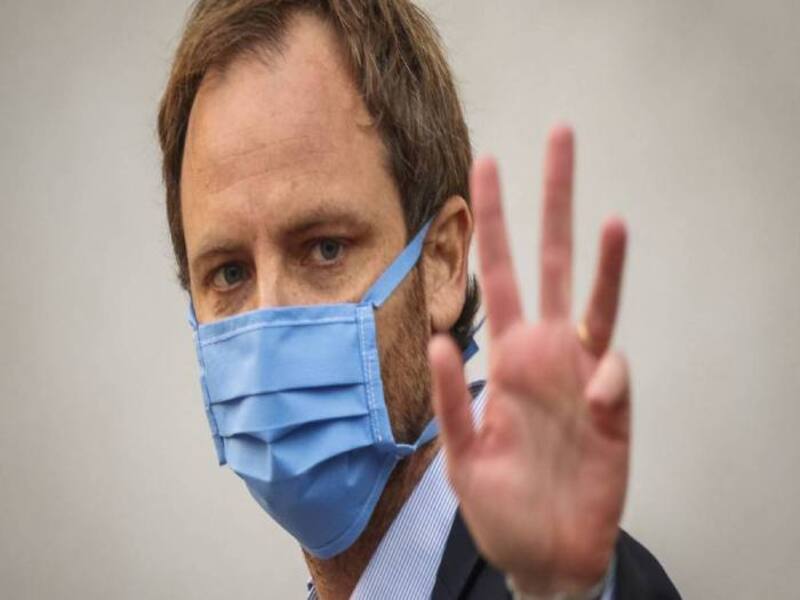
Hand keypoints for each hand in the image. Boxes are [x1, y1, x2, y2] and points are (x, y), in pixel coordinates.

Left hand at [429, 126, 629, 594]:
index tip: (486, 162)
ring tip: (610, 221)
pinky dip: (606, 377)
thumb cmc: (501, 504)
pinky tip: (597, 386)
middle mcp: (545, 352)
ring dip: (606, 264)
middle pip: (549, 263)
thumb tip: (436, 341)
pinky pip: (613, 379)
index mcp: (505, 355)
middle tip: (560, 137)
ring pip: (597, 302)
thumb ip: (448, 401)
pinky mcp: (613, 413)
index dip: (493, 219)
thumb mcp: (460, 455)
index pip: (496, 272)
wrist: (543, 554)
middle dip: (552, 201)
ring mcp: (581, 377)